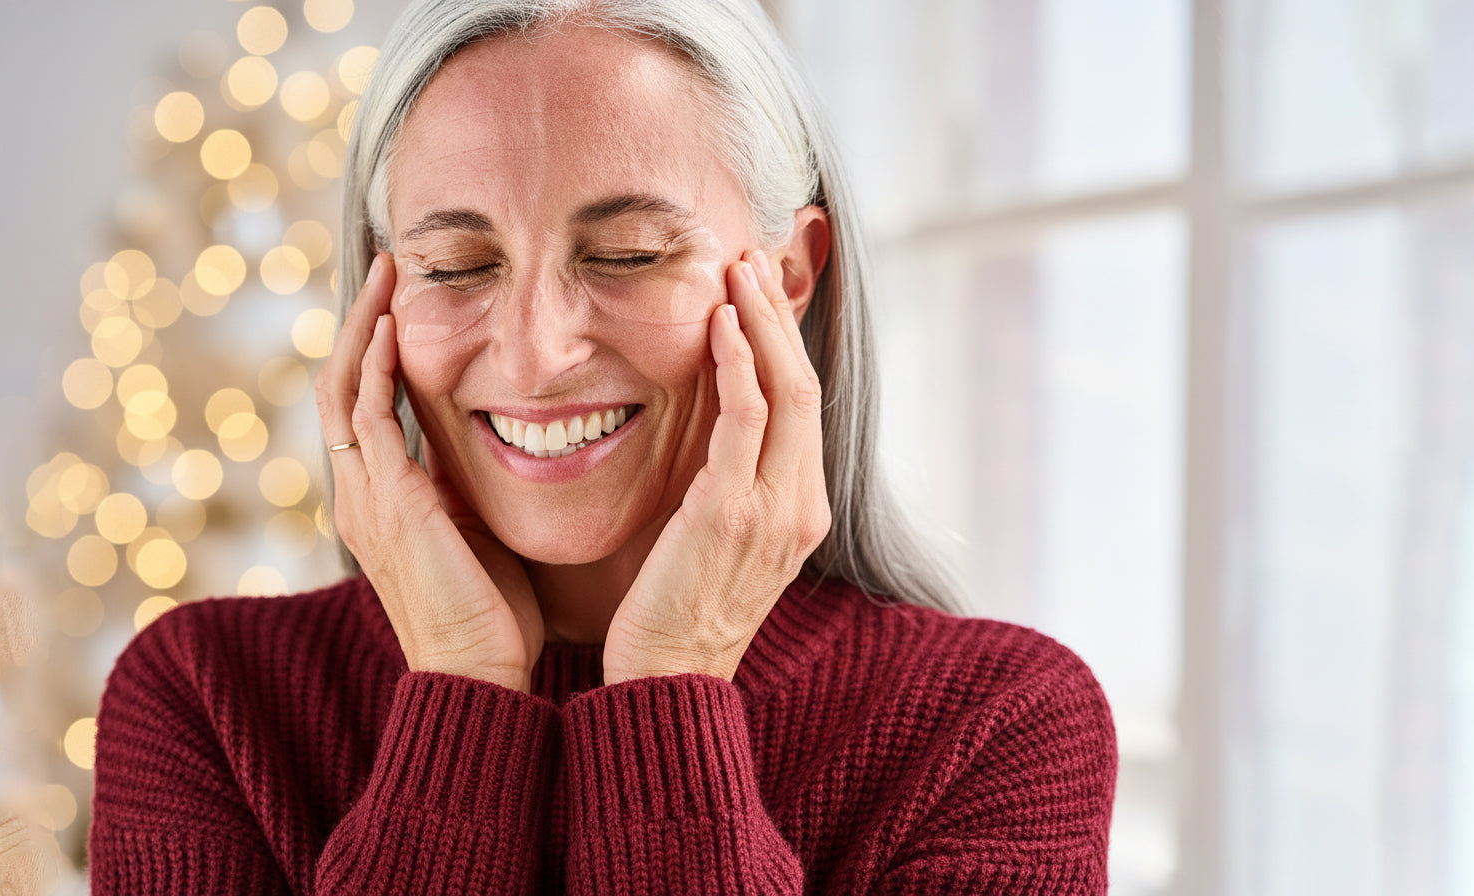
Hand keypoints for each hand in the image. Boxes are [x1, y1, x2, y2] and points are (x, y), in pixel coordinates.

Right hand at [316, 253, 544, 692]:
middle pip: (340, 384)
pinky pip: (366, 418)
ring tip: (385, 272)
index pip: (363, 406)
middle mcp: (360, 494)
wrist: (479, 676)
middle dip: (360, 321)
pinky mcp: (387, 502)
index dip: (375, 350)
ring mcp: (365, 497)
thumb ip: (474, 490)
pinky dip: (372, 367)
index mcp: (380, 501)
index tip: (401, 300)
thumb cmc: (494, 619)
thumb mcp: (481, 535)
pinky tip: (387, 326)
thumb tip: (514, 447)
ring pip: (343, 389)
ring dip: (362, 325)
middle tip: (388, 265)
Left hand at [601, 250, 830, 684]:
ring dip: (762, 322)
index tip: (760, 292)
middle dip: (781, 316)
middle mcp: (802, 505)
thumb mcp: (713, 541)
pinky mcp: (733, 512)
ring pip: (788, 390)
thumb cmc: (674, 613)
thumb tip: (704, 435)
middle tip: (753, 260)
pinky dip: (739, 362)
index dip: (787, 342)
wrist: (665, 680)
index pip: (806, 406)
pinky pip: (749, 418)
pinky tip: (719, 322)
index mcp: (802, 511)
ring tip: (738, 270)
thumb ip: (723, 485)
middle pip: (808, 385)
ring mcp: (775, 509)